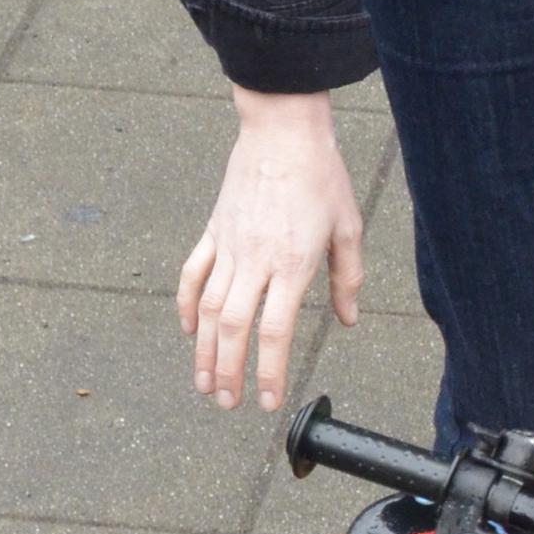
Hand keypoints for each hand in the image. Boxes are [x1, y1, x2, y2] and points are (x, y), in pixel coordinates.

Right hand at [180, 89, 365, 409]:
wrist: (283, 131)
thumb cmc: (321, 175)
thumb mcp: (348, 227)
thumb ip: (348, 278)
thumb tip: (348, 319)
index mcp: (292, 263)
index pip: (275, 331)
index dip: (269, 371)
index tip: (268, 400)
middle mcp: (255, 260)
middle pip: (232, 328)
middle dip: (227, 372)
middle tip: (227, 403)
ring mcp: (228, 245)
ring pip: (205, 309)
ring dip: (202, 350)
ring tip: (203, 383)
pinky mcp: (212, 230)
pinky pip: (191, 274)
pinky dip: (184, 306)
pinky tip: (186, 331)